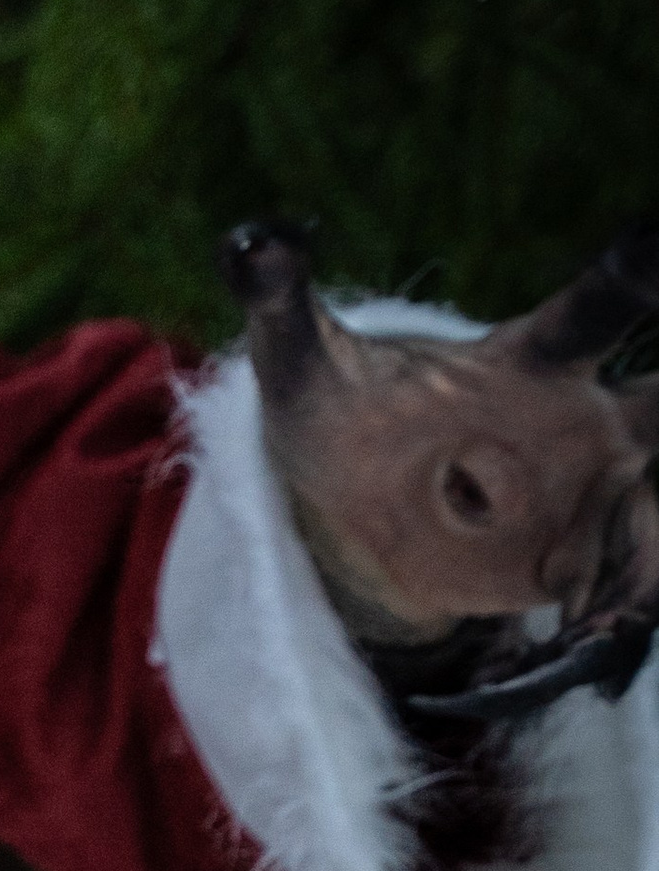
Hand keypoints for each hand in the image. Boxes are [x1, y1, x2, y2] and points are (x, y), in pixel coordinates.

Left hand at [224, 218, 658, 690]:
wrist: (349, 517)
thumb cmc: (341, 419)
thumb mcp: (304, 370)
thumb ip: (281, 301)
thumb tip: (251, 237)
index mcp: (528, 361)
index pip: (589, 315)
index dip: (633, 277)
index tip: (652, 244)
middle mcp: (586, 415)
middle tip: (652, 447)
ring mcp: (599, 488)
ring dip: (645, 551)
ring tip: (590, 609)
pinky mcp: (588, 556)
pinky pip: (631, 582)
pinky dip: (618, 611)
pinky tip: (580, 633)